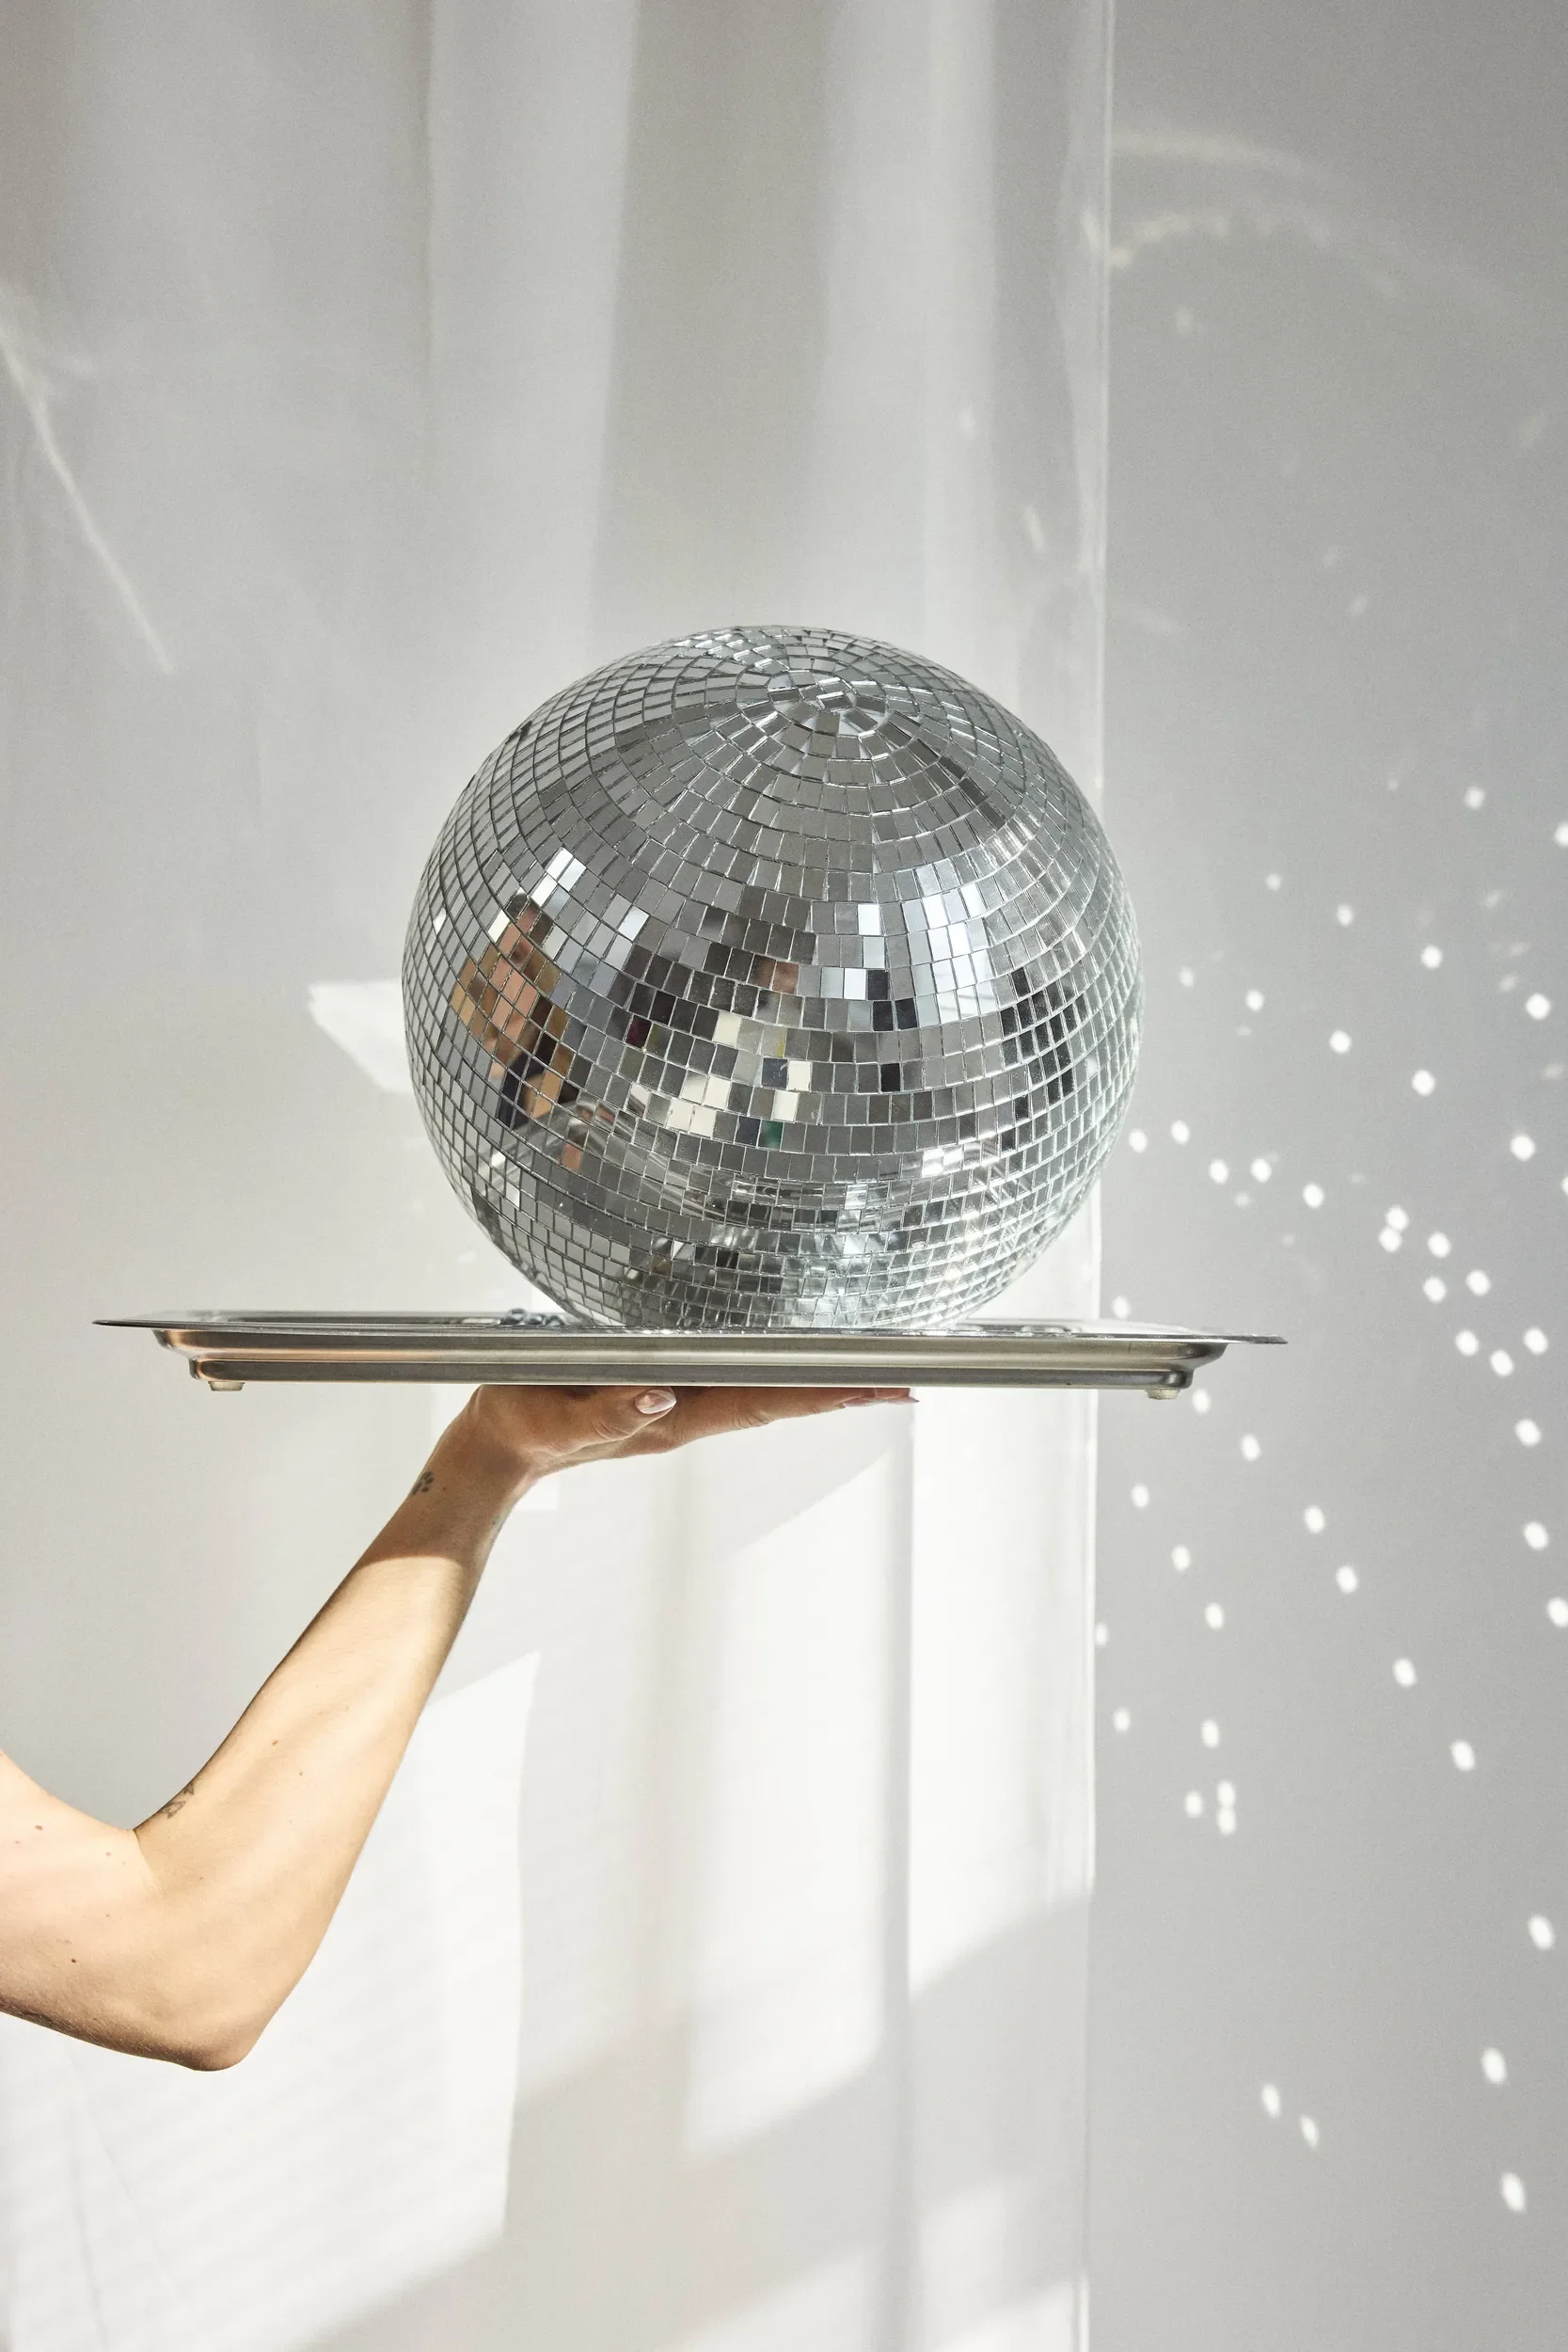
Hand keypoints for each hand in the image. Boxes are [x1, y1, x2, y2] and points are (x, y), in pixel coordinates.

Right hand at [451, 1381, 910, 1498]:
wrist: (494, 1450)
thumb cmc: (521, 1426)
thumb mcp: (554, 1417)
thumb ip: (608, 1411)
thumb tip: (664, 1393)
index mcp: (671, 1417)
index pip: (766, 1402)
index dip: (825, 1392)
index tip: (878, 1386)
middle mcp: (685, 1414)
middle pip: (781, 1400)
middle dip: (842, 1389)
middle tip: (904, 1379)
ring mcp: (677, 1410)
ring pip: (763, 1395)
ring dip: (816, 1384)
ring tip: (868, 1375)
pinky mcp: (661, 1399)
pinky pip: (735, 1387)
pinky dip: (776, 1377)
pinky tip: (793, 1370)